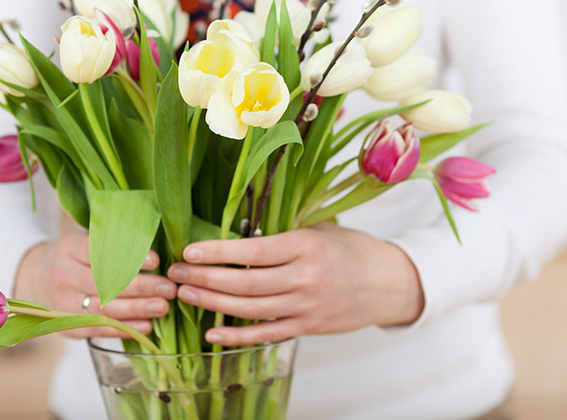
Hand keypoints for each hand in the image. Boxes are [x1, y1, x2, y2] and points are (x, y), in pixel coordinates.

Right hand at [14, 232, 175, 338]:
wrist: (35, 279)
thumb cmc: (75, 258)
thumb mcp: (85, 241)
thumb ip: (113, 244)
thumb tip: (157, 254)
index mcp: (69, 248)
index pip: (101, 252)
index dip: (130, 257)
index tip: (156, 261)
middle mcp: (63, 275)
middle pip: (106, 283)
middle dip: (142, 286)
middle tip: (169, 287)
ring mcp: (62, 303)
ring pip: (105, 308)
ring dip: (138, 309)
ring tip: (163, 306)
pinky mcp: (67, 326)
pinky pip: (100, 328)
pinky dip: (126, 328)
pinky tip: (148, 325)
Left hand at [167, 222, 423, 346]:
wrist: (392, 284)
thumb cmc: (354, 250)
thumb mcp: (321, 230)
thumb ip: (284, 233)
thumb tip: (240, 230)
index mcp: (306, 247)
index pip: (253, 251)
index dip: (218, 252)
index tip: (190, 250)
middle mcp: (304, 279)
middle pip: (245, 283)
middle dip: (205, 278)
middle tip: (174, 273)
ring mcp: (306, 308)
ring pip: (250, 309)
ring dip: (212, 303)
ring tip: (185, 293)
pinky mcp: (307, 328)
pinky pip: (266, 335)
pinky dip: (237, 336)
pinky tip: (211, 332)